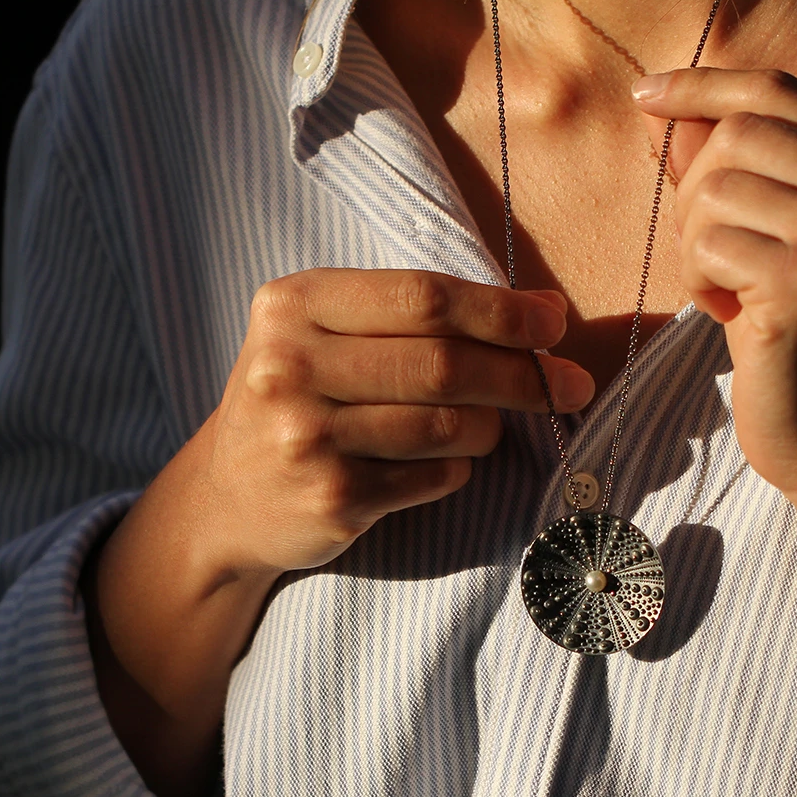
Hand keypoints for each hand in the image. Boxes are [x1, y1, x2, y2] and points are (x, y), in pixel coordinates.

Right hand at [199, 268, 590, 580]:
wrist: (226, 498)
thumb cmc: (298, 401)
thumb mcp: (322, 337)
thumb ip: (411, 317)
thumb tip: (541, 311)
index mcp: (292, 306)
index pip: (422, 297)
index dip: (501, 311)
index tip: (555, 322)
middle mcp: (290, 366)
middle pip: (443, 363)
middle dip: (523, 374)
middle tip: (570, 384)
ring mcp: (307, 438)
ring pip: (446, 425)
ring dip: (490, 426)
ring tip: (490, 426)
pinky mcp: (332, 499)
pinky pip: (435, 477)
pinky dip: (458, 469)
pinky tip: (446, 463)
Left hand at [634, 68, 796, 527]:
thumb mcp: (768, 241)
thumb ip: (725, 170)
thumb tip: (661, 108)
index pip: (775, 91)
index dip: (702, 86)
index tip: (647, 95)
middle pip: (735, 134)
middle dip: (694, 195)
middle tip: (711, 257)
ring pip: (715, 188)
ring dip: (694, 244)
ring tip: (724, 292)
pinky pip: (708, 244)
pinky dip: (698, 280)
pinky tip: (727, 315)